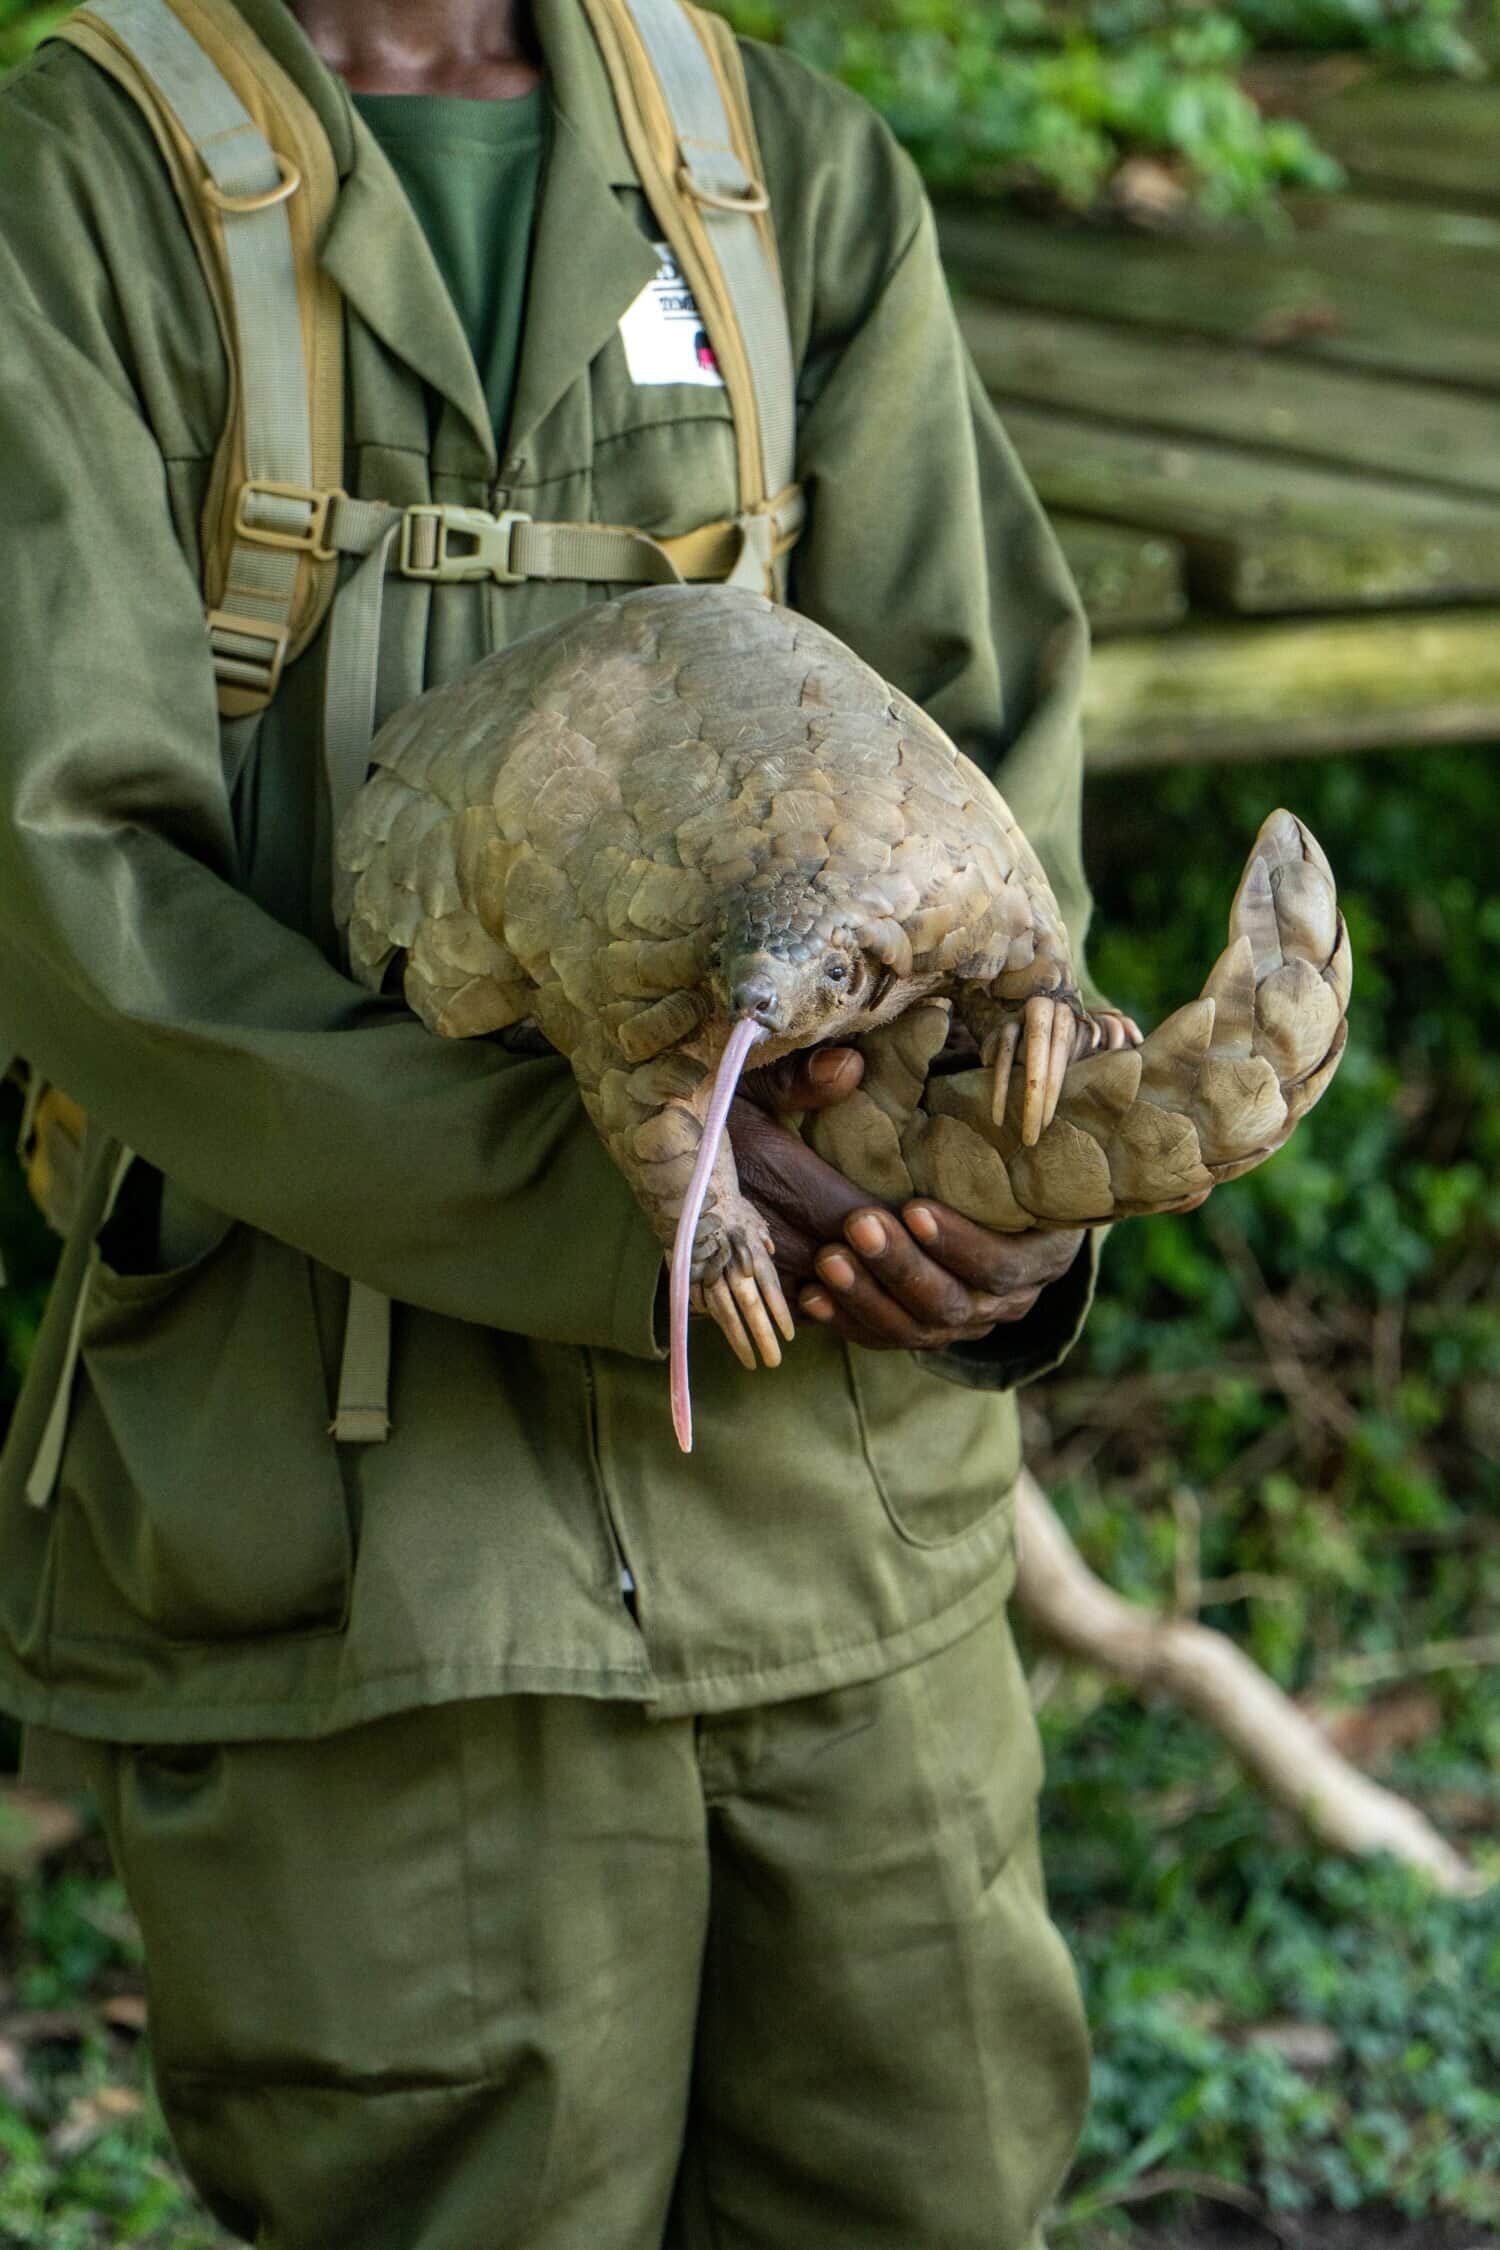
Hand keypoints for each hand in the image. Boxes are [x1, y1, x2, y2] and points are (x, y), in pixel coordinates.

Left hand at [728, 1048, 1084, 1351]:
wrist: (995, 1183)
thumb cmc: (990, 1144)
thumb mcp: (975, 1115)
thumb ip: (918, 1083)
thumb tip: (848, 1061)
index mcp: (1042, 1248)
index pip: (1004, 1264)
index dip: (961, 1244)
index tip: (911, 1207)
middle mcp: (1010, 1294)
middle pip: (955, 1303)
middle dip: (902, 1267)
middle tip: (856, 1226)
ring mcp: (967, 1318)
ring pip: (917, 1329)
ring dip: (868, 1297)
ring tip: (826, 1261)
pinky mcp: (925, 1328)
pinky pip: (885, 1337)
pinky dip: (848, 1319)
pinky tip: (810, 1296)